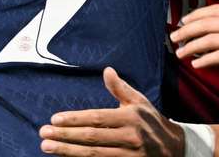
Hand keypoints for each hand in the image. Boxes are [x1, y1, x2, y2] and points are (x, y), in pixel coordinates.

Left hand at [39, 67, 183, 155]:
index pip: (97, 118)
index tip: (55, 120)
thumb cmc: (152, 122)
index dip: (75, 119)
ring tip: (47, 147)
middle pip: (91, 137)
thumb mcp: (139, 101)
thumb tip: (106, 71)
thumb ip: (121, 88)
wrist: (175, 149)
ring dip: (68, 151)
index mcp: (130, 117)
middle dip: (65, 136)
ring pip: (93, 154)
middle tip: (43, 135)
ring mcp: (128, 155)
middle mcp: (129, 137)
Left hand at [170, 4, 218, 74]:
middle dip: (187, 29)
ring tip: (179, 54)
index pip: (214, 10)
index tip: (184, 20)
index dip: (196, 14)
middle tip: (173, 38)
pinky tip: (197, 65)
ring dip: (191, 46)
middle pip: (207, 23)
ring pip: (209, 39)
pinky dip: (205, 60)